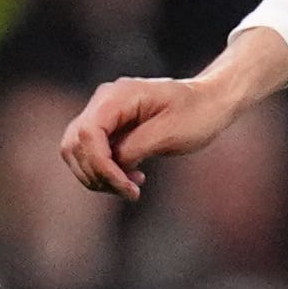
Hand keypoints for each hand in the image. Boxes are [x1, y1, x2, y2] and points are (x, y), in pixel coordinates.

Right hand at [60, 25, 287, 199]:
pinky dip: (106, 171)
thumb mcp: (170, 133)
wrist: (212, 101)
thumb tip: (111, 165)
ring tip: (131, 187)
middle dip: (97, 174)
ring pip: (79, 151)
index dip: (100, 165)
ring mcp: (104, 114)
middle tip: (130, 191)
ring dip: (99, 176)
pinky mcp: (111, 128)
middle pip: (75, 144)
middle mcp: (103, 102)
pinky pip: (94, 153)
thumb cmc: (197, 113)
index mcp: (116, 97)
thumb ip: (135, 148)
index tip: (126, 186)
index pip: (87, 134)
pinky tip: (133, 178)